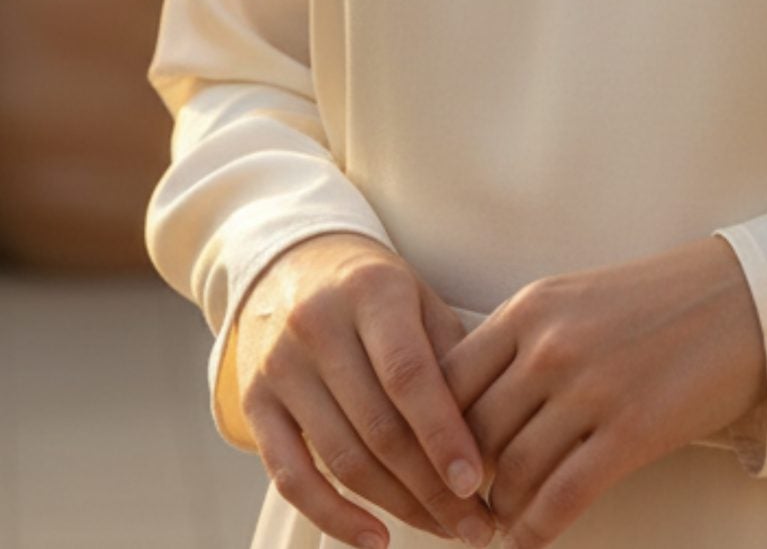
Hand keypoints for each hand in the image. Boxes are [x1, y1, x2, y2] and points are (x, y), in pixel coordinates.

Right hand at [230, 231, 500, 548]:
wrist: (292, 264)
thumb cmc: (377, 291)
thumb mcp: (420, 297)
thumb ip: (452, 354)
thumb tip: (493, 434)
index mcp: (372, 292)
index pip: (409, 374)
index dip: (443, 433)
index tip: (477, 483)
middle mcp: (319, 326)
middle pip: (378, 426)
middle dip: (431, 487)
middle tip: (476, 525)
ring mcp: (280, 367)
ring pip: (341, 458)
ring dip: (397, 507)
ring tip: (445, 529)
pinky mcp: (254, 404)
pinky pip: (291, 475)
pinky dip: (333, 516)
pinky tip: (375, 539)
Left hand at [440, 235, 766, 546]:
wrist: (742, 299)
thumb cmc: (654, 303)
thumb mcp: (574, 301)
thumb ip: (520, 346)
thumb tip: (466, 420)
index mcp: (530, 307)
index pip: (447, 384)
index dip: (434, 436)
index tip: (439, 464)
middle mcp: (551, 346)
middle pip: (474, 437)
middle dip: (465, 484)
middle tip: (468, 507)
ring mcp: (591, 388)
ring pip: (512, 474)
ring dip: (501, 511)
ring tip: (503, 522)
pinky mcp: (631, 431)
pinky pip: (561, 499)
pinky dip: (535, 533)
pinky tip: (529, 542)